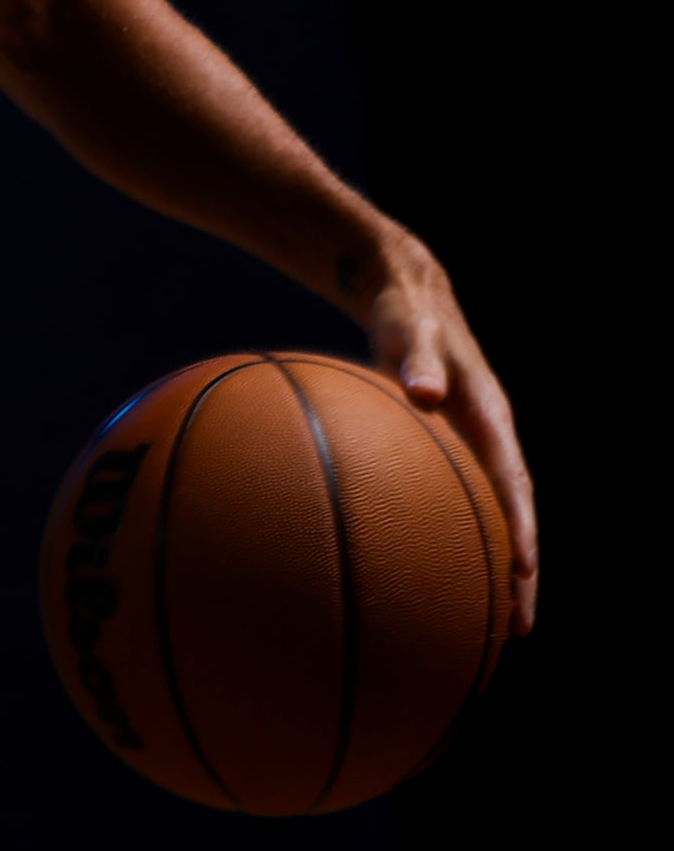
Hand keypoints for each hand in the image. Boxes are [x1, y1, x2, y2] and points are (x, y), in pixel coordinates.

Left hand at [360, 238, 537, 633]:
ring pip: (491, 518)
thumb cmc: (404, 316)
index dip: (521, 525)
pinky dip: (457, 539)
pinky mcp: (448, 452)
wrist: (405, 300)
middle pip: (514, 515)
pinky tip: (429, 576)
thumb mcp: (408, 330)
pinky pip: (459, 504)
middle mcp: (488, 439)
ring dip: (495, 568)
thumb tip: (424, 391)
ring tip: (491, 627)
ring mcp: (471, 448)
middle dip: (521, 572)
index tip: (523, 569)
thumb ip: (415, 359)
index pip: (513, 480)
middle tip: (519, 628)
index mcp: (488, 416)